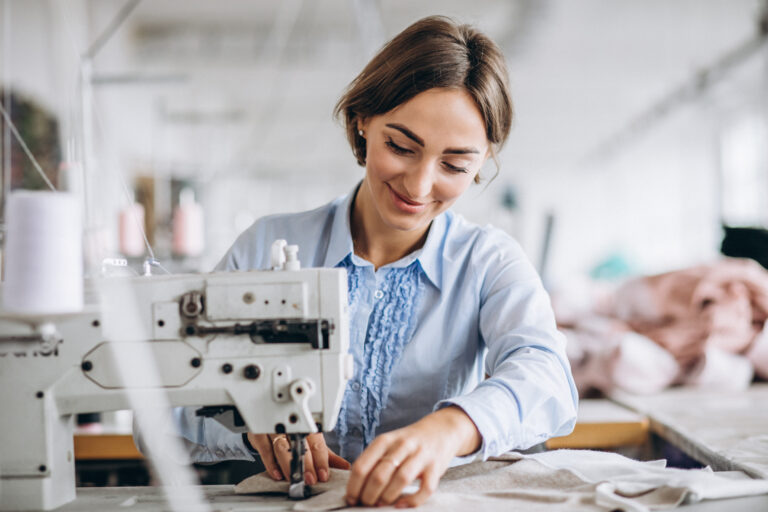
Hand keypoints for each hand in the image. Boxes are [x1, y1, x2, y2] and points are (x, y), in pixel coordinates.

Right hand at [247, 432, 350, 483]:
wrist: (269, 419)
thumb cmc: (294, 434)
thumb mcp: (312, 442)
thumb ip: (327, 455)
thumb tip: (345, 466)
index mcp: (308, 427)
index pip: (316, 443)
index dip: (320, 460)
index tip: (323, 475)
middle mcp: (291, 426)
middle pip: (300, 444)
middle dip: (306, 463)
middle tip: (310, 479)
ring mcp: (274, 428)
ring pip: (281, 446)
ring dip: (288, 464)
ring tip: (294, 478)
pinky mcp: (258, 433)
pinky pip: (264, 448)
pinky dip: (271, 463)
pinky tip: (277, 474)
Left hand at [345, 406, 480, 507]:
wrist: (441, 430)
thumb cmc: (408, 442)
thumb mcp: (388, 443)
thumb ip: (374, 460)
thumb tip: (355, 487)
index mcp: (384, 440)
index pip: (362, 466)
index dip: (353, 487)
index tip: (351, 498)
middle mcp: (402, 446)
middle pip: (379, 475)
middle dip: (368, 496)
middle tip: (365, 504)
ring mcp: (420, 456)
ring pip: (400, 480)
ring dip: (387, 497)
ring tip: (380, 505)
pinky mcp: (436, 468)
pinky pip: (425, 488)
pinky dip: (412, 500)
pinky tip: (402, 505)